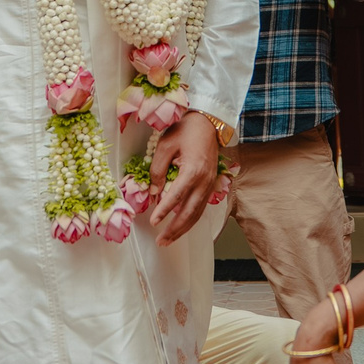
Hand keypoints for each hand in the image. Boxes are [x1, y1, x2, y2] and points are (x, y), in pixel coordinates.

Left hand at [142, 114, 222, 244]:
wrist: (208, 122)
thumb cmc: (186, 129)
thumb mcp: (165, 145)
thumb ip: (158, 170)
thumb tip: (154, 193)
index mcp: (193, 170)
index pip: (176, 196)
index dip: (164, 210)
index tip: (153, 221)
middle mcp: (204, 181)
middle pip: (189, 212)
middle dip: (175, 229)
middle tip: (161, 241)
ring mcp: (210, 184)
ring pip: (197, 213)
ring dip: (183, 228)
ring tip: (169, 239)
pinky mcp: (211, 184)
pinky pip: (201, 206)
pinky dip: (191, 218)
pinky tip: (182, 225)